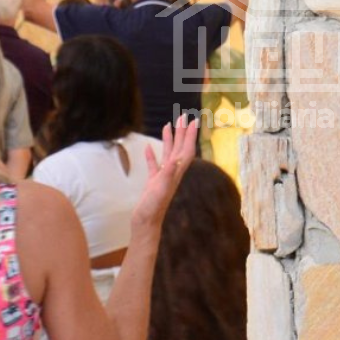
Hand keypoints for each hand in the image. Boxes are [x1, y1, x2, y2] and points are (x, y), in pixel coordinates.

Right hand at [129, 115, 198, 236]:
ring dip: (169, 140)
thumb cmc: (153, 209)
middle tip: (184, 116)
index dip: (190, 136)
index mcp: (175, 173)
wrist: (145, 223)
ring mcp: (162, 177)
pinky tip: (147, 147)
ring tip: (169, 125)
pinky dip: (151, 155)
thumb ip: (167, 175)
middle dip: (182, 133)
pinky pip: (153, 165)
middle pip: (179, 149)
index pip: (185, 151)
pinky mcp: (153, 183)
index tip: (194, 121)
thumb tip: (175, 160)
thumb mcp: (160, 190)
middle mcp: (172, 173)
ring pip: (167, 154)